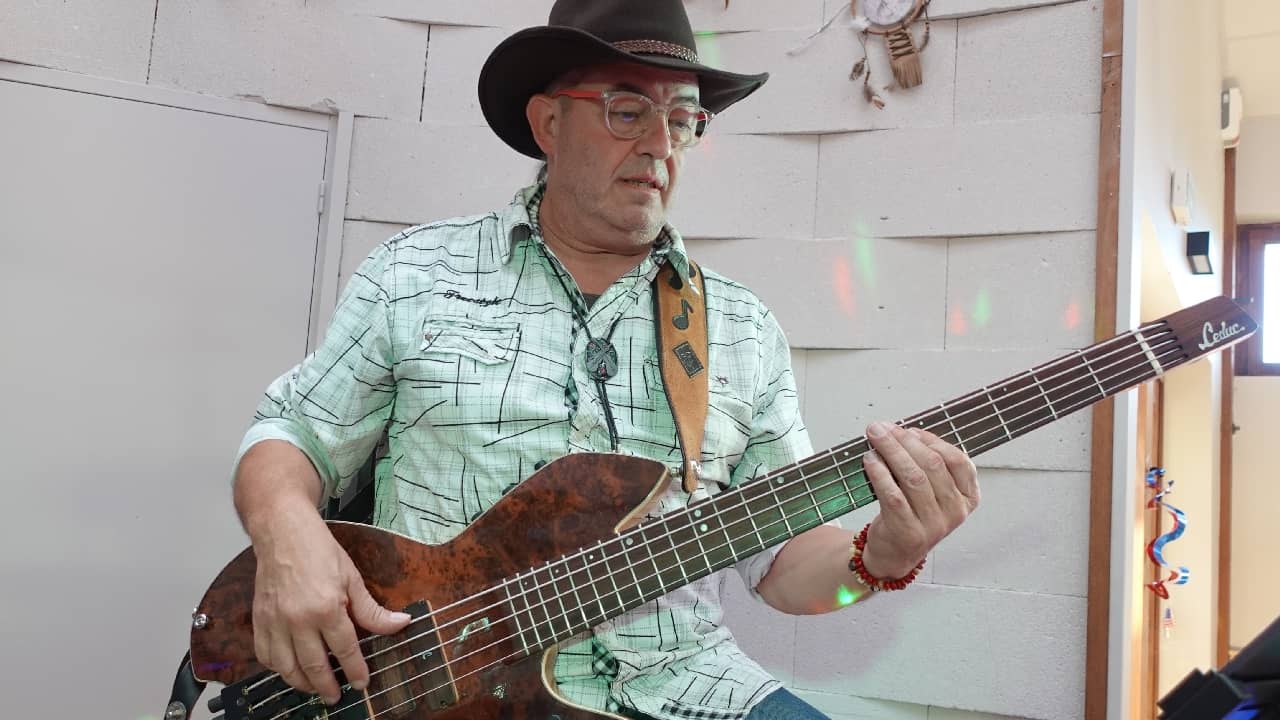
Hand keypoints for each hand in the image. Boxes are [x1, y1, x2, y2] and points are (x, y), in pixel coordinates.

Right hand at [251, 508, 411, 704]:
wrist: (283, 532)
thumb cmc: (318, 550)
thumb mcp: (352, 578)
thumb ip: (372, 610)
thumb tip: (400, 624)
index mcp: (326, 608)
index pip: (345, 650)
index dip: (355, 670)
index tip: (362, 683)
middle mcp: (298, 620)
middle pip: (314, 666)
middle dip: (328, 686)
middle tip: (336, 696)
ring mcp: (275, 622)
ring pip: (286, 668)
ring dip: (301, 683)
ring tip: (314, 688)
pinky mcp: (259, 619)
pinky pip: (265, 655)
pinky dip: (277, 668)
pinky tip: (289, 669)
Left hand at [860, 421, 979, 578]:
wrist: (896, 554)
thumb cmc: (913, 515)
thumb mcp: (933, 492)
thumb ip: (928, 465)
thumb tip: (904, 432)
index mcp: (968, 497)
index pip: (958, 460)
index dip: (932, 440)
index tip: (910, 431)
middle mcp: (955, 511)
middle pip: (932, 465)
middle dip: (905, 441)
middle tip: (882, 428)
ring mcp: (933, 524)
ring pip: (913, 478)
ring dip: (891, 452)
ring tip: (875, 438)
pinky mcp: (908, 531)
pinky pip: (893, 495)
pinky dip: (880, 473)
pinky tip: (870, 460)